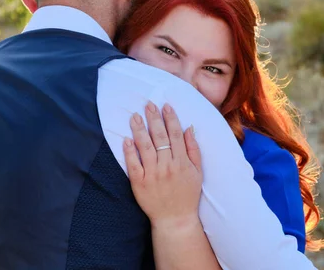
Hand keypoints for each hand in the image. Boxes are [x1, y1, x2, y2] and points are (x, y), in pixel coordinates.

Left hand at [123, 102, 201, 229]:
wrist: (175, 219)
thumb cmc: (188, 195)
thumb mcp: (197, 172)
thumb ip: (193, 150)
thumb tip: (189, 128)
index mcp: (182, 162)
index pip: (175, 135)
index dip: (170, 119)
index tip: (165, 106)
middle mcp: (167, 166)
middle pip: (160, 137)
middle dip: (154, 118)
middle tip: (148, 105)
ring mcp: (152, 174)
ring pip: (145, 147)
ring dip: (139, 129)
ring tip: (135, 116)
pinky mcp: (139, 183)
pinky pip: (133, 164)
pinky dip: (129, 151)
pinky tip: (126, 139)